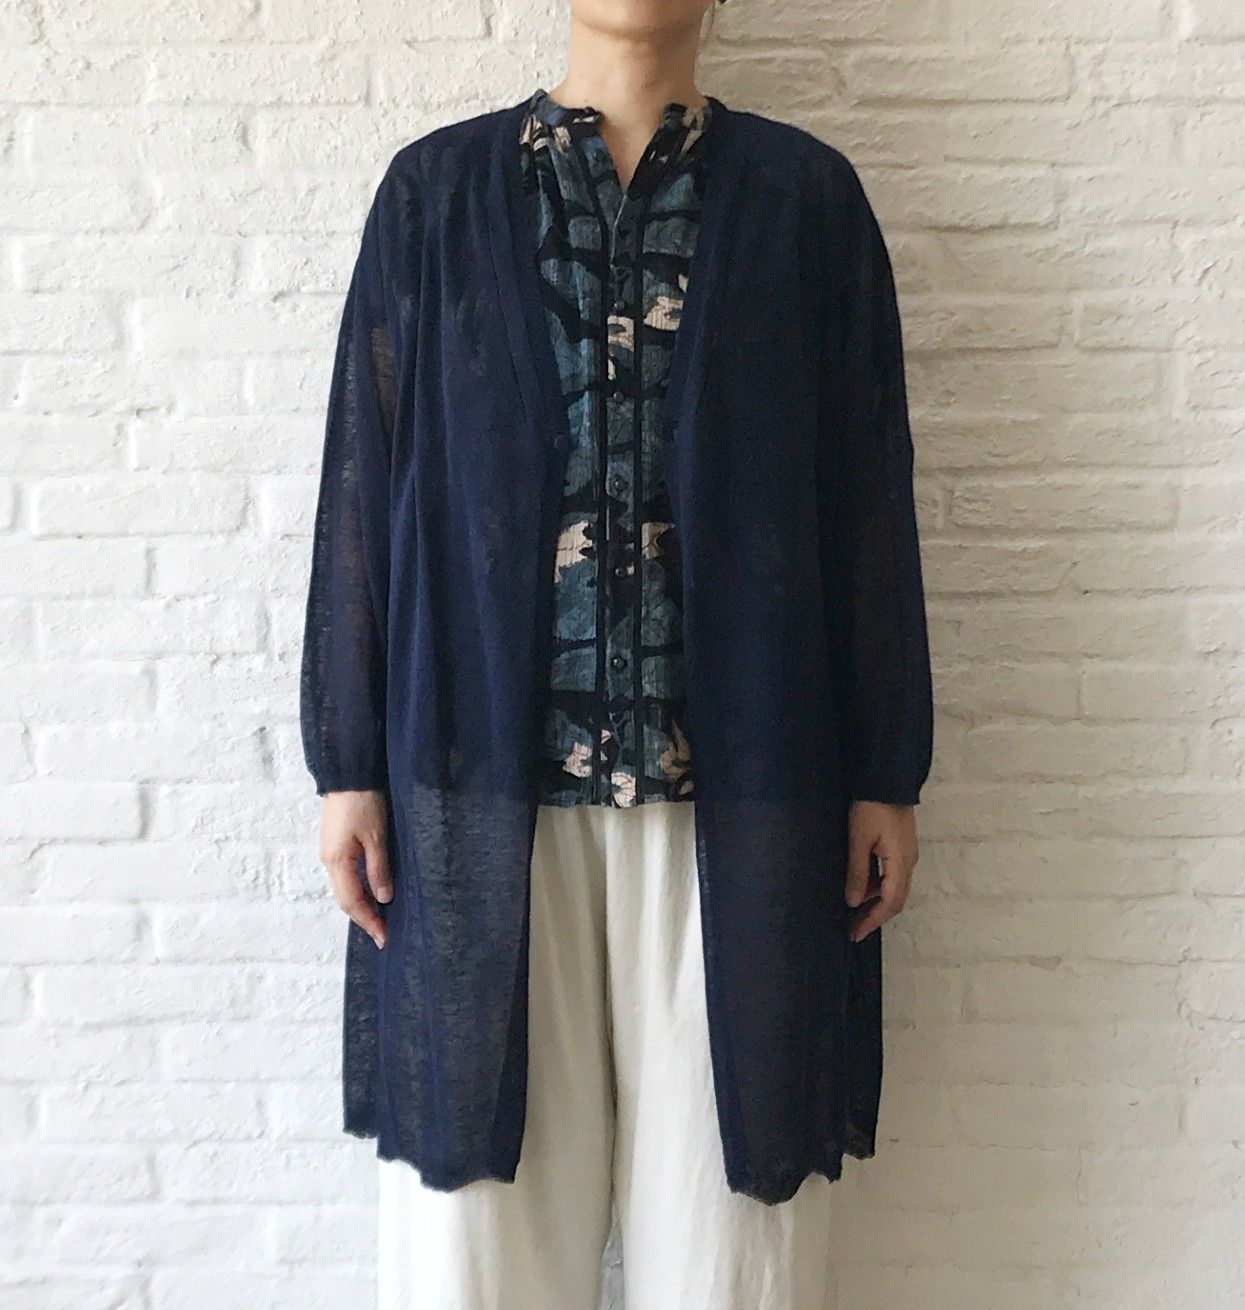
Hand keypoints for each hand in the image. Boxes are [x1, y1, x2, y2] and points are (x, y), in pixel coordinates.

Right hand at [320, 790, 392, 949]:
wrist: (349, 774)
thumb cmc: (363, 802)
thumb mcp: (376, 836)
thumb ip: (379, 869)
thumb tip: (383, 898)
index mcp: (337, 861)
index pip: (352, 901)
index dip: (368, 921)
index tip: (384, 937)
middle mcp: (329, 861)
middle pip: (345, 899)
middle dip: (364, 918)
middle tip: (383, 934)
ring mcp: (330, 852)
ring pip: (344, 888)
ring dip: (361, 905)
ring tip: (379, 919)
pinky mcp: (336, 844)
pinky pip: (346, 876)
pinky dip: (358, 889)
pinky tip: (371, 892)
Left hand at [845, 800, 917, 942]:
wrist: (887, 779)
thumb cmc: (871, 807)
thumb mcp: (859, 840)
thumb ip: (857, 872)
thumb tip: (854, 902)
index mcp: (901, 863)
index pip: (890, 903)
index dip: (873, 921)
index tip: (856, 934)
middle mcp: (909, 863)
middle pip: (895, 899)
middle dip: (875, 916)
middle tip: (854, 929)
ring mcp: (906, 854)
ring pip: (893, 888)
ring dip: (875, 901)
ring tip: (853, 910)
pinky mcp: (901, 846)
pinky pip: (891, 875)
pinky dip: (877, 886)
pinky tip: (861, 886)